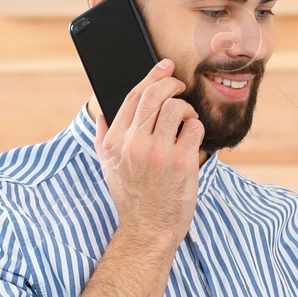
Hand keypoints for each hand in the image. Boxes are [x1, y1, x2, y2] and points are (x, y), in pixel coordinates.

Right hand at [93, 59, 203, 253]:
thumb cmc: (132, 198)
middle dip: (171, 82)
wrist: (149, 229)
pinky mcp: (182, 162)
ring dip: (185, 107)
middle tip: (180, 84)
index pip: (132, 96)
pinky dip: (196, 125)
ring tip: (185, 118)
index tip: (164, 66)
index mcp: (114, 141)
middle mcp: (134, 143)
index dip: (151, 76)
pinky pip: (194, 126)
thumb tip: (101, 115)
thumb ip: (103, 139)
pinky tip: (192, 135)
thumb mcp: (108, 168)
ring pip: (176, 107)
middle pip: (154, 95)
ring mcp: (158, 152)